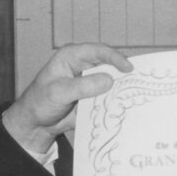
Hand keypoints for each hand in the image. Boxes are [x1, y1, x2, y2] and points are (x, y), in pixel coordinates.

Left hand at [4, 43, 131, 152]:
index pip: (98, 51)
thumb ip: (82, 86)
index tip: (128, 68)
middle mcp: (84, 66)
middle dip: (124, 72)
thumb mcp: (58, 93)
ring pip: (112, 80)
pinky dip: (118, 100)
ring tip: (139, 93)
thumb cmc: (40, 102)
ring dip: (123, 87)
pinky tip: (128, 106)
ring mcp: (90, 81)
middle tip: (141, 80)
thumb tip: (109, 80)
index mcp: (72, 56)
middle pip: (110, 64)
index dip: (115, 57)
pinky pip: (110, 96)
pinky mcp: (94, 96)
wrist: (35, 124)